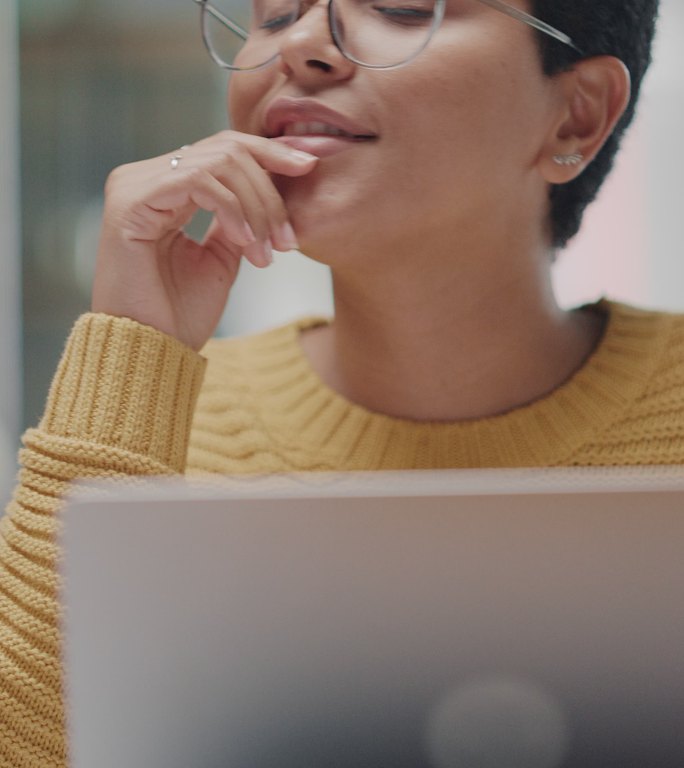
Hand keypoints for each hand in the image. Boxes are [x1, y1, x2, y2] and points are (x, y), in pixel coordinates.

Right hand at [91, 131, 317, 350]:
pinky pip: (196, 181)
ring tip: (269, 250)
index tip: (310, 167)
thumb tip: (270, 190)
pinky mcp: (129, 202)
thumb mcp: (222, 259)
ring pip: (217, 163)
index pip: (222, 150)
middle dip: (270, 190)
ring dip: (257, 207)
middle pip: (225, 149)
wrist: (150, 352)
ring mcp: (133, 186)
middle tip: (289, 239)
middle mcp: (144, 179)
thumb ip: (239, 221)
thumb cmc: (179, 315)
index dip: (270, 153)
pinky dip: (232, 209)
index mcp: (164, 189)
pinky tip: (246, 242)